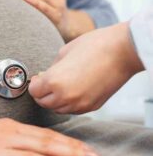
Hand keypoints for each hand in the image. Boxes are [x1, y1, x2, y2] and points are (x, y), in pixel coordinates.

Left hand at [29, 22, 143, 113]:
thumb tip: (44, 77)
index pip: (34, 91)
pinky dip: (68, 103)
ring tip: (59, 85)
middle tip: (45, 82)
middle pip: (44, 103)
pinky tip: (72, 90)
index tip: (37, 77)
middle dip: (42, 93)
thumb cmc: (93, 46)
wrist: (121, 51)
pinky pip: (73, 110)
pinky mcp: (92, 106)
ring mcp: (80, 104)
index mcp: (55, 81)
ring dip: (54, 99)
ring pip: (58, 109)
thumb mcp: (64, 52)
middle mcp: (66, 97)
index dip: (34, 83)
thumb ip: (51, 69)